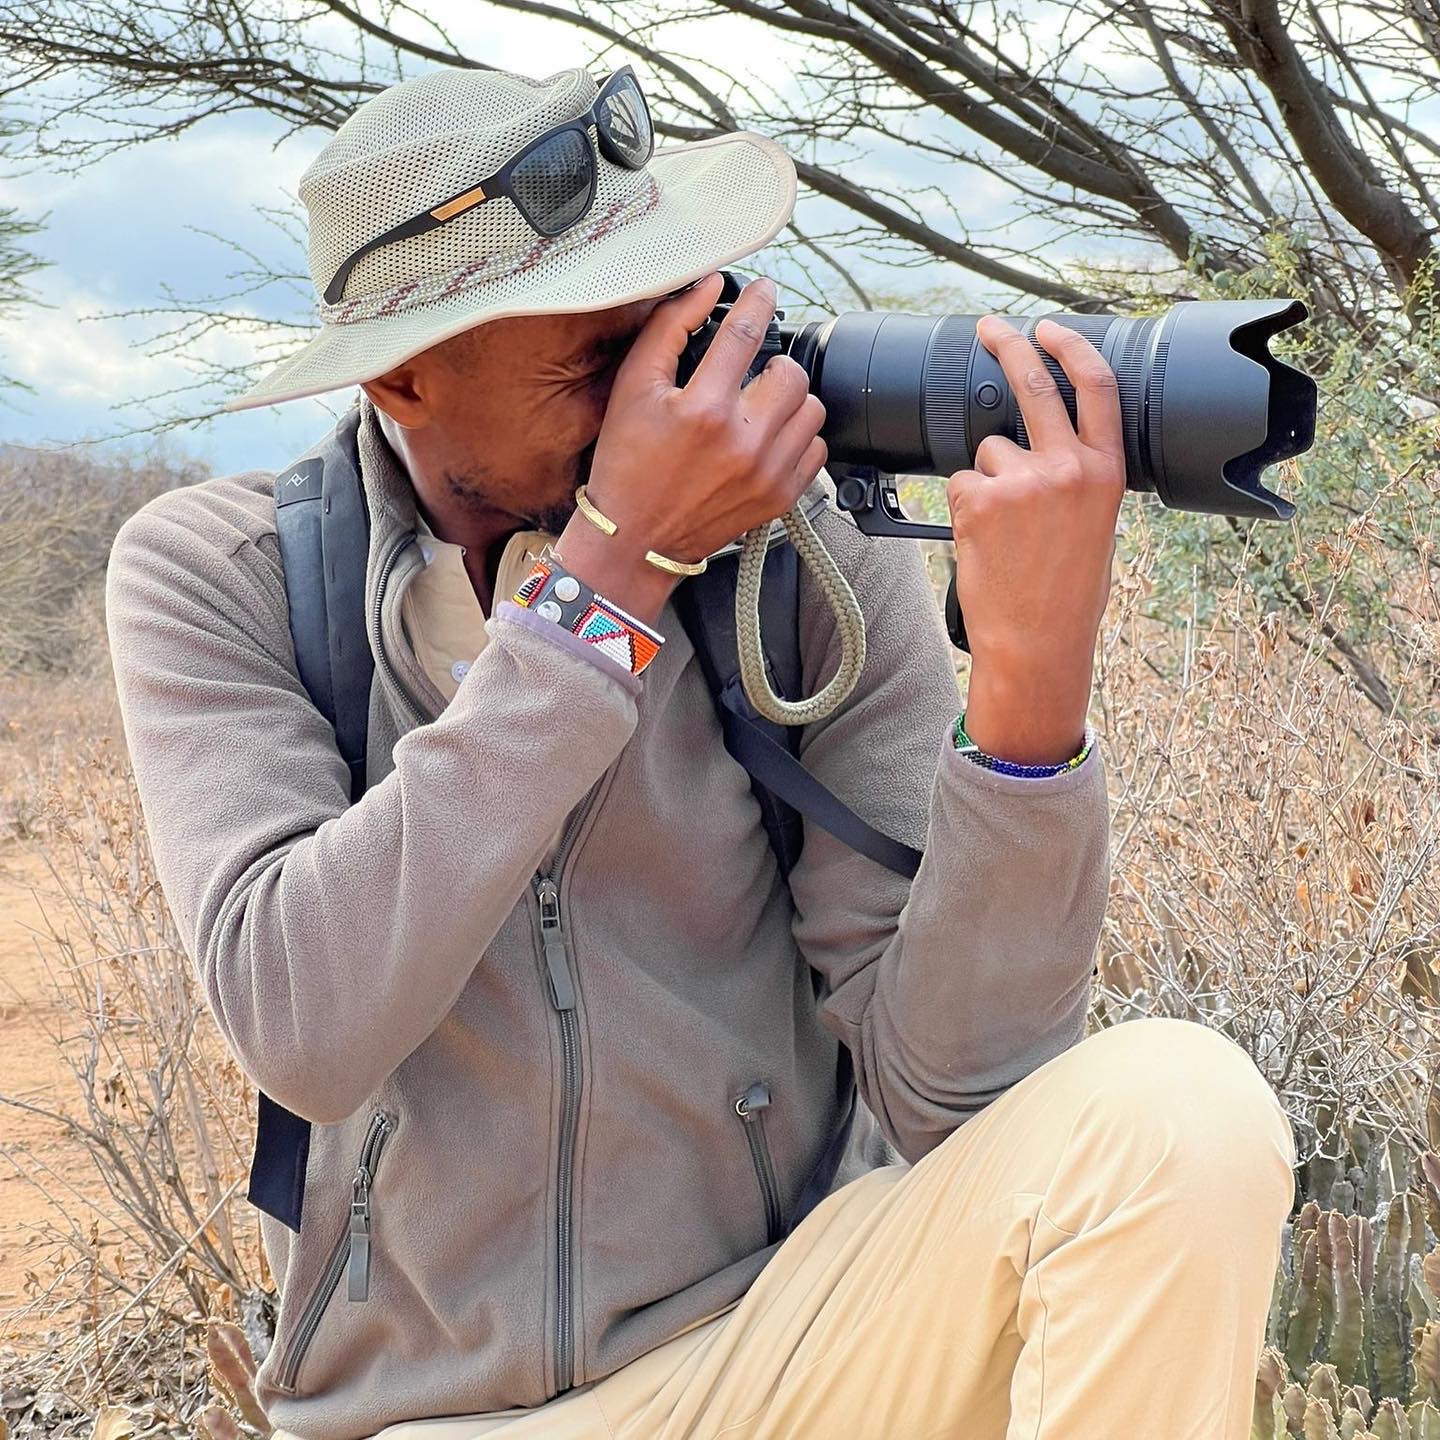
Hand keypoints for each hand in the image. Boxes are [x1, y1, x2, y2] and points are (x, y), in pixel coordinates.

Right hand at [556, 272, 826, 623]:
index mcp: (703, 409)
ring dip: (788, 401)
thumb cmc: (627, 463)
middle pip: (791, 373)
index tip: (764, 291)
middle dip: (772, 364)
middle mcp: (742, 442)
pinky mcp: (780, 498)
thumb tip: (708, 287)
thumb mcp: (632, 388)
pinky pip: (815, 449)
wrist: (634, 540)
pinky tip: (766, 440)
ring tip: (758, 409)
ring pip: (811, 409)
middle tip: (750, 375)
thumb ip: (669, 329)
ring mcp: (767, 473)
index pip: (746, 333)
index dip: (758, 302)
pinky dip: (797, 438)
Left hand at [947, 316, 1124, 764]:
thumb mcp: (1094, 525)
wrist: (1037, 641)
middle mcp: (1069, 468)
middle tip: (990, 328)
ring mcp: (1022, 481)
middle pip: (1033, 384)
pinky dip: (964, 507)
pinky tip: (984, 541)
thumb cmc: (1066, 593)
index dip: (1071, 348)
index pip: (1096, 388)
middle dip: (1008, 345)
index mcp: (1106, 472)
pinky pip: (961, 484)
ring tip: (1004, 531)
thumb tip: (1046, 443)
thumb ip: (1078, 477)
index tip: (1050, 327)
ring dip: (986, 479)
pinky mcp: (981, 500)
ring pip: (987, 451)